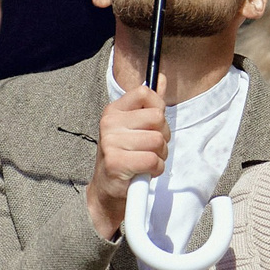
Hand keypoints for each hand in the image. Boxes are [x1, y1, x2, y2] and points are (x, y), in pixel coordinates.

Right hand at [86, 82, 170, 238]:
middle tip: (150, 148)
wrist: (107, 190)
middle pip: (158, 118)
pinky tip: (144, 171)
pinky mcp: (117, 162)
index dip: (158, 108)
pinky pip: (153, 160)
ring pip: (158, 141)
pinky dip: (155, 169)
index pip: (145, 93)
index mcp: (113, 111)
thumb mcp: (133, 127)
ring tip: (146, 160)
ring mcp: (111, 142)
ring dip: (160, 155)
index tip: (154, 125)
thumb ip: (148, 104)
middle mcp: (110, 123)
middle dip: (162, 136)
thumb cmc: (124, 157)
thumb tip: (162, 78)